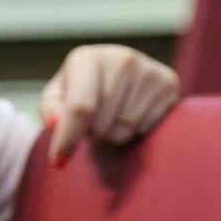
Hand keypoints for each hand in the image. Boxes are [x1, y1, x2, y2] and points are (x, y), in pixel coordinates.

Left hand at [39, 45, 180, 166]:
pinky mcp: (169, 83)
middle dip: (93, 135)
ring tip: (113, 118)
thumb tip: (57, 122)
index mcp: (86, 58)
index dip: (69, 138)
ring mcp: (148, 70)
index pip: (80, 107)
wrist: (119, 76)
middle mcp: (121, 58)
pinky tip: (133, 114)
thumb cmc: (81, 91)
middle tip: (94, 122)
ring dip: (114, 136)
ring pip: (124, 131)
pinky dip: (137, 132)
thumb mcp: (57, 98)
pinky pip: (147, 129)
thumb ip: (50, 110)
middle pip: (102, 126)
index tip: (58, 162)